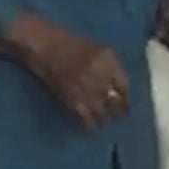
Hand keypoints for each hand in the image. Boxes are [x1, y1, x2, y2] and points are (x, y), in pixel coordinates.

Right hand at [7, 16, 130, 128]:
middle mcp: (100, 75)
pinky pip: (87, 119)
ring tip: (103, 122)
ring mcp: (86, 89)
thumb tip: (119, 87)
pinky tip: (90, 125)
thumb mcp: (96, 49)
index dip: (126, 98)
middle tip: (116, 116)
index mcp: (108, 61)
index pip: (125, 86)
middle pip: (116, 102)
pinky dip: (90, 124)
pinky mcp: (72, 100)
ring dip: (105, 119)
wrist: (42, 44)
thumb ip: (110, 66)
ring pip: (103, 114)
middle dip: (117, 111)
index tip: (124, 104)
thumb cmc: (67, 43)